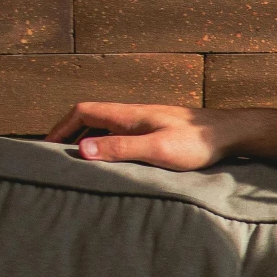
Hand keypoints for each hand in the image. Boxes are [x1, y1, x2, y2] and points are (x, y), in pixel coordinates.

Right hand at [45, 102, 243, 170]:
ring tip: (79, 164)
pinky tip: (112, 164)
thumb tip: (82, 149)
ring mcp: (145, 123)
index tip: (46, 146)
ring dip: (89, 142)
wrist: (230, 134)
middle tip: (57, 158)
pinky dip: (109, 147)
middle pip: (90, 119)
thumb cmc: (197, 142)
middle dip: (70, 135)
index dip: (60, 127)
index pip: (82, 112)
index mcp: (127, 115)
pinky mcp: (157, 133)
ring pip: (106, 129)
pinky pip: (122, 137)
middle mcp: (132, 116)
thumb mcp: (158, 148)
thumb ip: (121, 148)